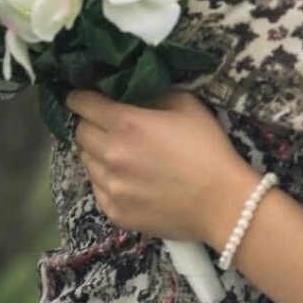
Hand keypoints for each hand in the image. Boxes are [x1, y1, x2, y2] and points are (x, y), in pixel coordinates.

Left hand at [68, 89, 254, 247]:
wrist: (222, 203)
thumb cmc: (208, 149)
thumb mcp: (187, 105)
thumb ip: (153, 94)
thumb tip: (131, 91)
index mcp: (126, 124)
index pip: (83, 104)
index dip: (80, 97)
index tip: (82, 96)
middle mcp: (110, 155)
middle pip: (79, 132)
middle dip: (89, 123)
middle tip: (107, 123)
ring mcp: (110, 187)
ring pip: (86, 161)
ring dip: (97, 151)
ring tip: (122, 152)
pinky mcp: (114, 212)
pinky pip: (97, 187)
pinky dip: (106, 178)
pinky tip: (129, 177)